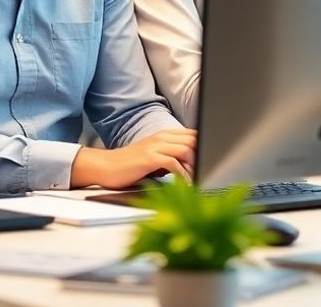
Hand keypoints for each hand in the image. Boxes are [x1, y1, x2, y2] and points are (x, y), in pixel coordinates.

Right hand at [70, 128, 196, 188]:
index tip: (213, 162)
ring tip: (198, 181)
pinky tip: (185, 185)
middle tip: (208, 174)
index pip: (193, 135)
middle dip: (204, 158)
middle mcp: (162, 137)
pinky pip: (174, 164)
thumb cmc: (131, 166)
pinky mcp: (149, 158)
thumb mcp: (155, 159)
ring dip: (195, 167)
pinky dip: (183, 175)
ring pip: (187, 150)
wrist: (106, 167)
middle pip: (193, 141)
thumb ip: (173, 158)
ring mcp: (155, 146)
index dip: (206, 147)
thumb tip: (194, 166)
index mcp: (165, 135)